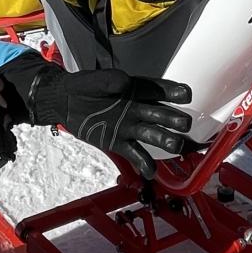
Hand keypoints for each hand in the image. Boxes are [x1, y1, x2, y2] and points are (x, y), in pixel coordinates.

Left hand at [29, 67, 192, 178]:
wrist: (65, 103)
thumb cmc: (82, 88)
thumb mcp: (92, 80)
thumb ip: (108, 80)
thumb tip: (124, 83)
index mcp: (137, 89)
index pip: (160, 89)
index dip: (174, 91)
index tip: (185, 94)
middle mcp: (140, 108)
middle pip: (162, 114)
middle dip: (174, 119)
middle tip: (184, 123)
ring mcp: (132, 127)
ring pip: (154, 135)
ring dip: (166, 140)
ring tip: (176, 145)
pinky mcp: (121, 143)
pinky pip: (137, 154)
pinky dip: (145, 164)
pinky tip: (151, 172)